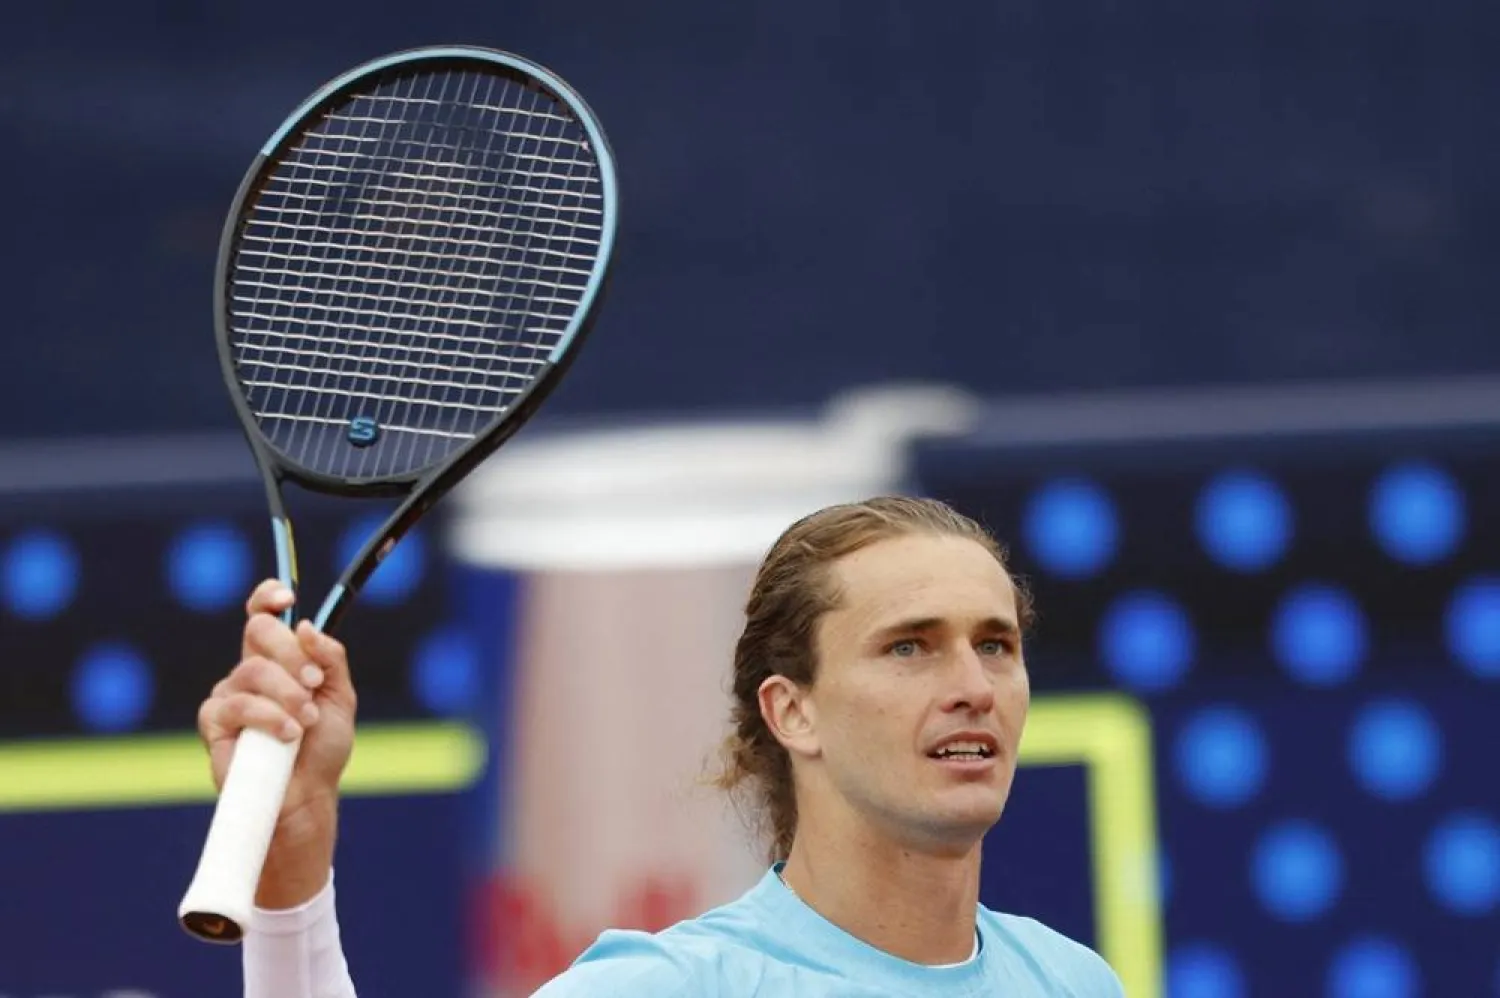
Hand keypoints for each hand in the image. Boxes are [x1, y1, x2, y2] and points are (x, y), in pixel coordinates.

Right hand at [197, 579, 357, 907]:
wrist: (307, 794)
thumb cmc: (322, 748)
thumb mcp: (339, 696)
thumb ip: (329, 659)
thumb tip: (306, 627)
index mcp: (280, 659)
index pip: (263, 615)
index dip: (268, 597)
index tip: (285, 596)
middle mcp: (250, 670)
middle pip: (259, 632)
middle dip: (293, 654)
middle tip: (313, 683)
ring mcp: (229, 694)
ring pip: (253, 669)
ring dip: (288, 693)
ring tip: (305, 721)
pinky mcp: (213, 722)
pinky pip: (237, 704)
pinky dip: (269, 716)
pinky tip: (288, 734)